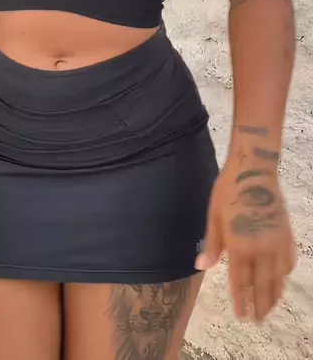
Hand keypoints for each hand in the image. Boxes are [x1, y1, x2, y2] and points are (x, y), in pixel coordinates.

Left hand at [195, 157, 295, 320]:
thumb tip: (201, 267)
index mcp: (239, 244)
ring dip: (274, 294)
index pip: (241, 282)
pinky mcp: (286, 234)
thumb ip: (211, 245)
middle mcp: (260, 247)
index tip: (241, 317)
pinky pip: (288, 262)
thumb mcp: (214, 216)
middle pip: (262, 285)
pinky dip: (284, 275)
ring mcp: (276, 241)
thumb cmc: (228, 190)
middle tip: (257, 321)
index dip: (241, 301)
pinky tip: (281, 279)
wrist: (254, 169)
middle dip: (260, 305)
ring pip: (278, 276)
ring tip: (270, 307)